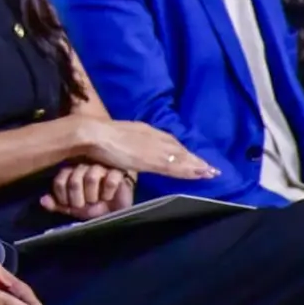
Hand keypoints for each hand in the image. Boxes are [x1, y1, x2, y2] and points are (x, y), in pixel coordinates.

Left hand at [39, 164, 134, 219]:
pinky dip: (108, 192)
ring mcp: (101, 167)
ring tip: (97, 200)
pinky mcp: (118, 172)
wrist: (116, 211)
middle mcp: (83, 167)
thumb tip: (42, 200)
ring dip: (93, 195)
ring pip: (91, 178)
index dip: (63, 197)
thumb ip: (57, 204)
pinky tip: (109, 196)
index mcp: (70, 173)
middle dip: (78, 199)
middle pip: (74, 180)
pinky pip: (110, 180)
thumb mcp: (73, 208)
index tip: (70, 206)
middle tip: (84, 205)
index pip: (59, 181)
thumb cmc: (93, 206)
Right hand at [79, 118, 218, 178]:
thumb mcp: (115, 139)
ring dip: (196, 165)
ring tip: (211, 173)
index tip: (191, 157)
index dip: (180, 150)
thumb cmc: (96, 137)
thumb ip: (125, 144)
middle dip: (193, 158)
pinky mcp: (153, 159)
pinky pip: (175, 165)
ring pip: (181, 157)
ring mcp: (154, 147)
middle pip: (178, 148)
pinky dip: (189, 170)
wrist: (92, 134)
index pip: (167, 141)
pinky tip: (200, 174)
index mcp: (143, 130)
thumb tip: (126, 150)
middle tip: (210, 168)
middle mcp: (152, 136)